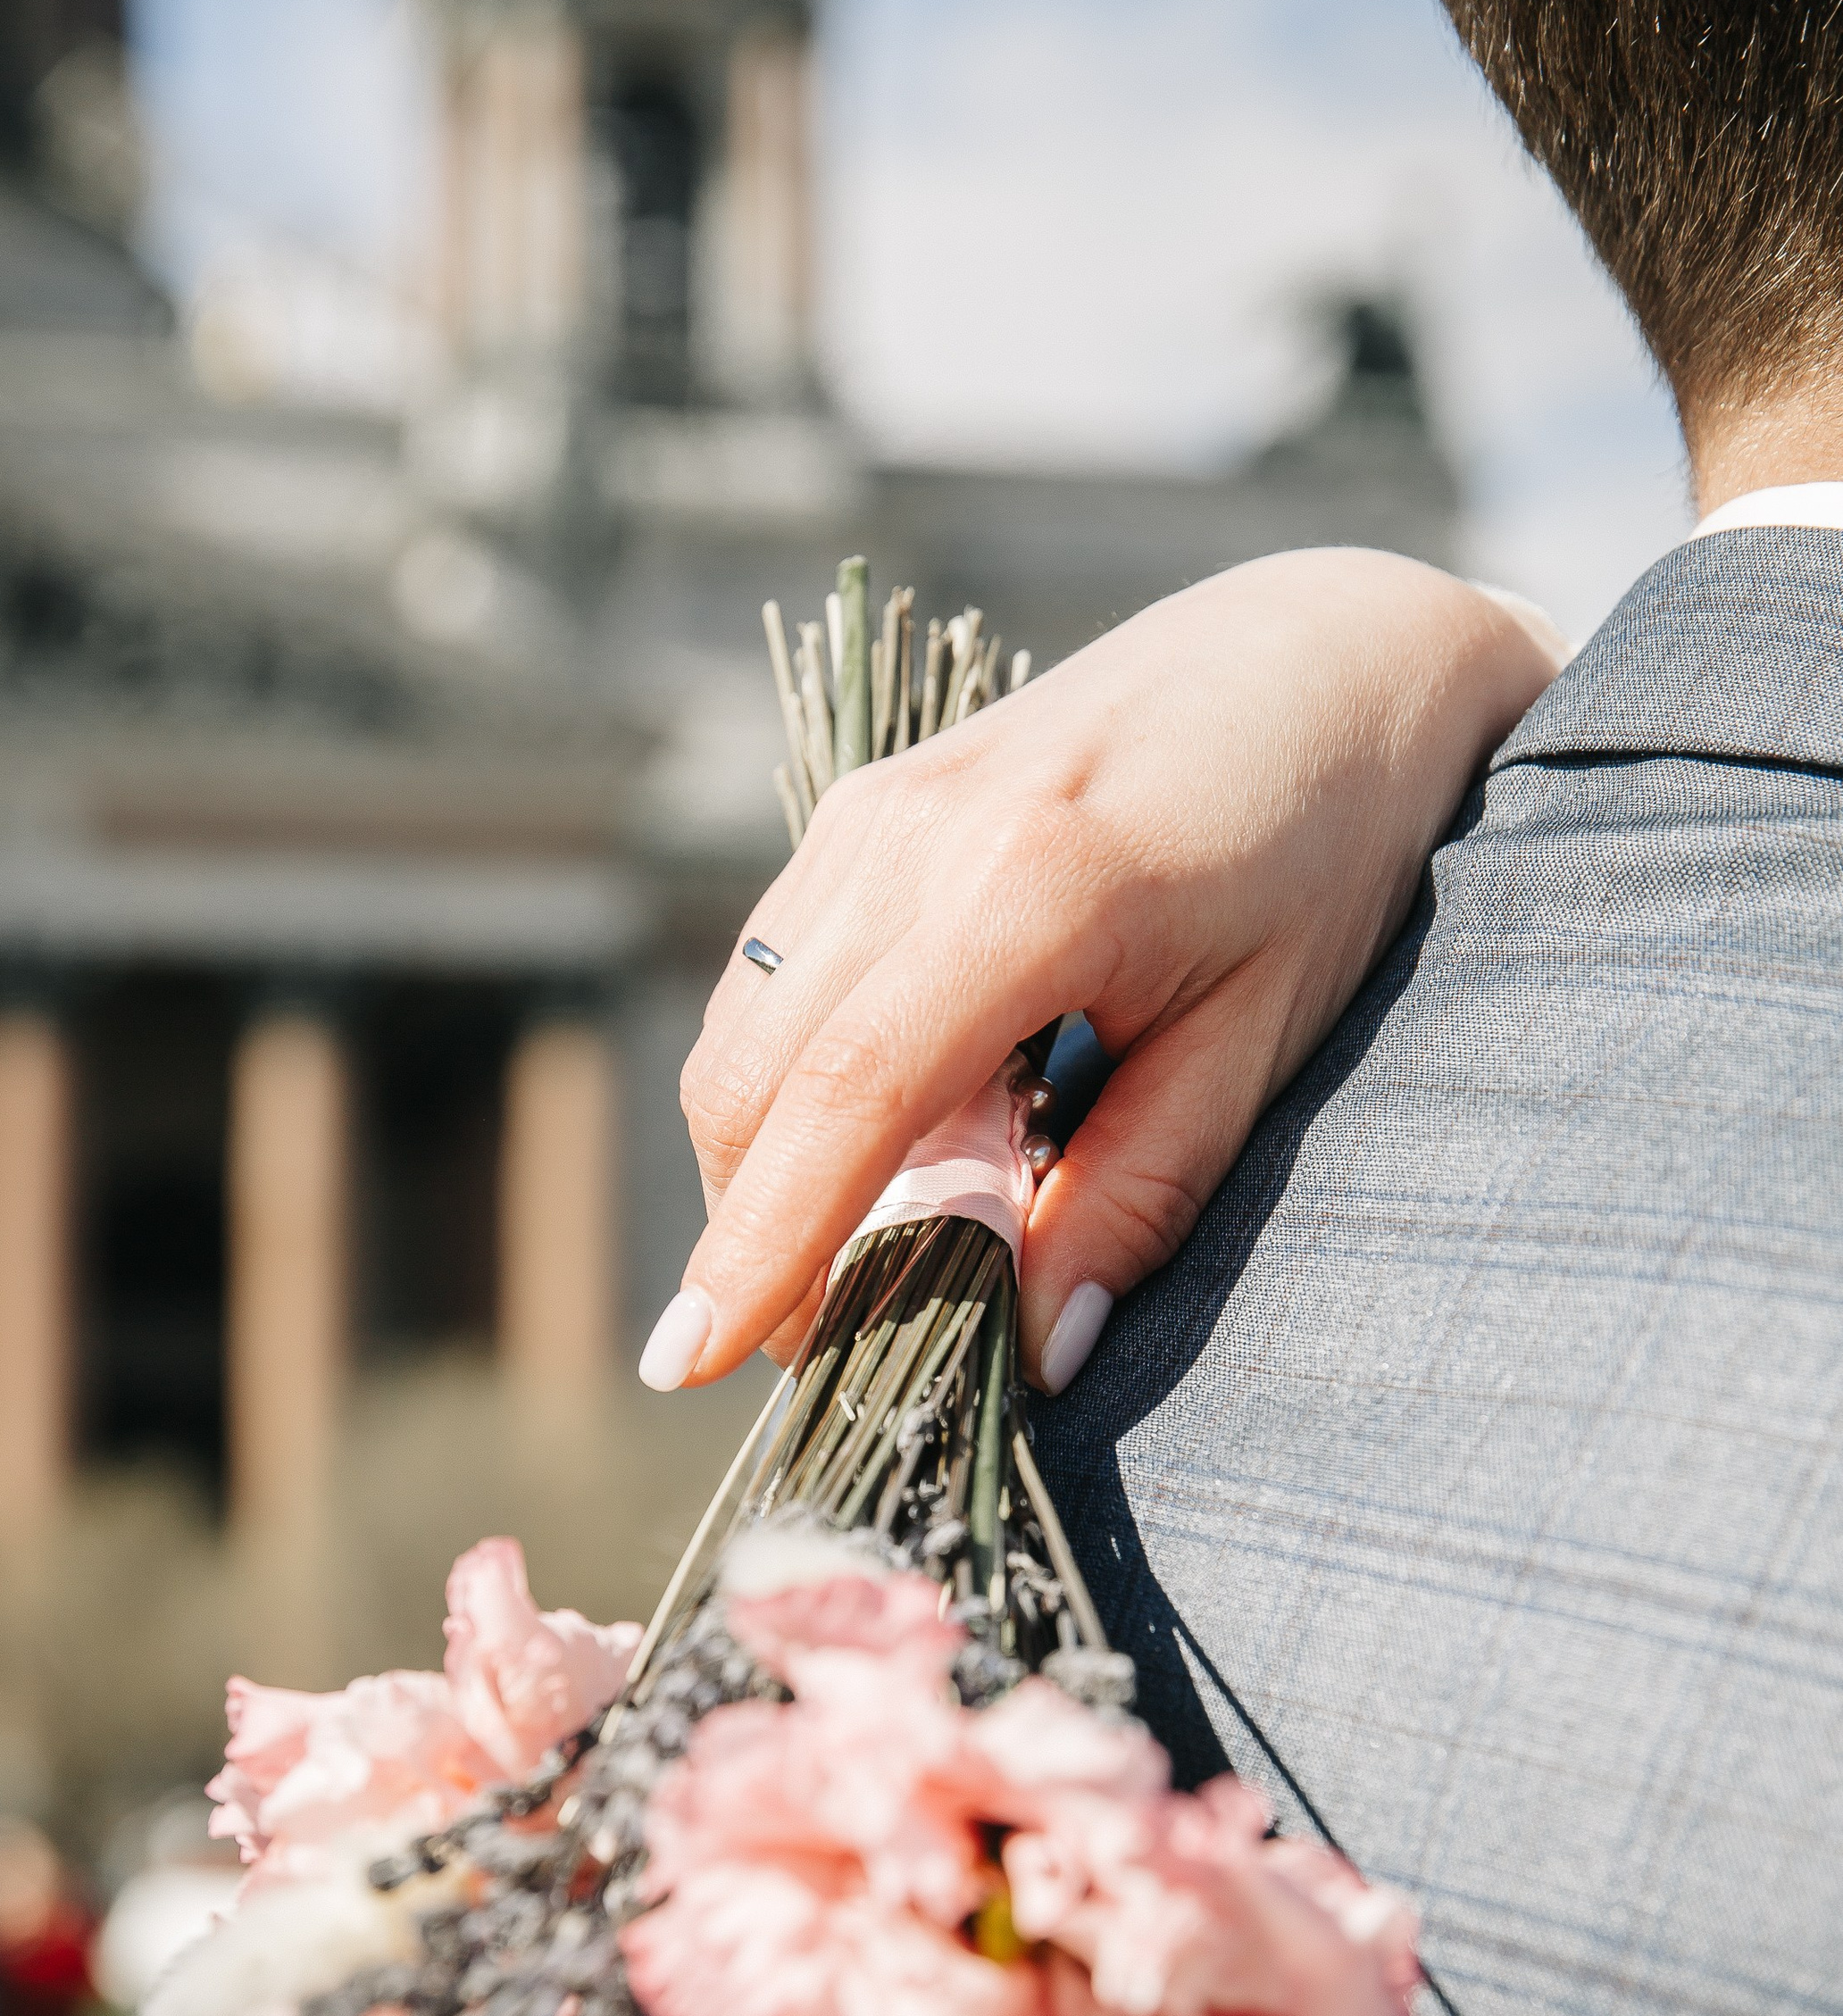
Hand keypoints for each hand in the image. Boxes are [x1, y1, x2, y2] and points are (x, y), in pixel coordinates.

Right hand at [645, 550, 1562, 1393]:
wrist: (1328, 651)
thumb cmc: (1328, 846)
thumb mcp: (1261, 1041)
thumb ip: (1137, 1196)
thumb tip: (1033, 1355)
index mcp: (1028, 887)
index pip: (844, 1099)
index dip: (759, 1246)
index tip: (687, 1365)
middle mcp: (915, 834)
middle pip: (752, 1081)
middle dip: (752, 1238)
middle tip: (827, 1355)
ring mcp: (873, 809)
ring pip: (741, 1034)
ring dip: (763, 1168)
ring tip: (859, 1261)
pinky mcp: (864, 807)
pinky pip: (775, 979)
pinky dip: (791, 1086)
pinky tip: (883, 1143)